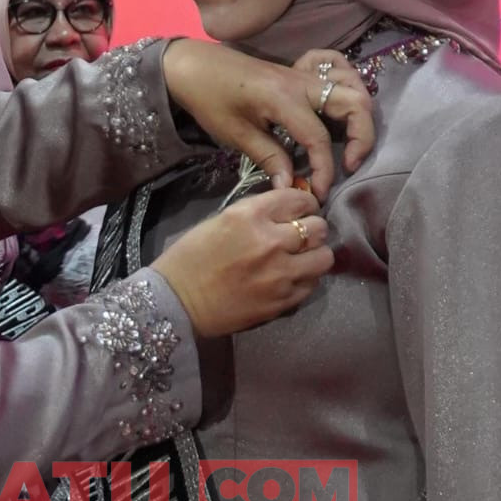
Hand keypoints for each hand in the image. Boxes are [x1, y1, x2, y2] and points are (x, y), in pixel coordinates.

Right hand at [150, 188, 331, 337]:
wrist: (177, 301)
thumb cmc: (190, 257)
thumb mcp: (221, 220)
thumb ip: (257, 214)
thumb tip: (284, 212)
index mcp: (250, 215)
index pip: (299, 199)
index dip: (304, 204)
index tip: (301, 210)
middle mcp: (271, 241)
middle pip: (318, 227)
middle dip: (311, 229)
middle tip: (300, 236)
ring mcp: (281, 273)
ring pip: (323, 257)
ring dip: (314, 255)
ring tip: (300, 259)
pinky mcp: (284, 300)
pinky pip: (312, 284)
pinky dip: (305, 278)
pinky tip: (289, 278)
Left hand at [161, 40, 373, 198]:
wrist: (193, 65)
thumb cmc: (209, 98)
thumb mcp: (235, 134)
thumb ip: (269, 158)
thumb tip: (292, 188)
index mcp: (284, 99)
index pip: (319, 138)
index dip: (324, 170)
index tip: (318, 193)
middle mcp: (302, 82)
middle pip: (355, 104)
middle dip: (362, 138)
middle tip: (349, 165)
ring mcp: (303, 74)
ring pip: (353, 86)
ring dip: (360, 115)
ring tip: (348, 143)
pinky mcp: (299, 72)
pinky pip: (338, 70)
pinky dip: (348, 86)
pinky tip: (338, 110)